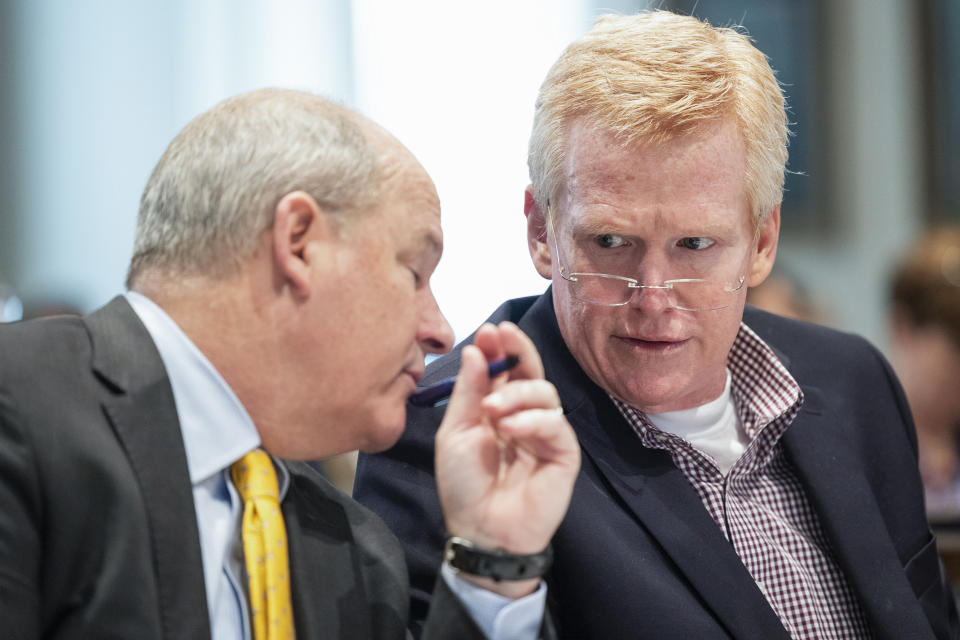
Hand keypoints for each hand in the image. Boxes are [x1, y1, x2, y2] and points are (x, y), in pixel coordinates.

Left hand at [435, 322, 579, 597]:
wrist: (481, 532)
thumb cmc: (464, 485)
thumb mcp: (456, 433)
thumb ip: (469, 392)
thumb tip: (476, 350)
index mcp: (497, 408)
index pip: (505, 370)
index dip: (500, 348)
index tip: (490, 330)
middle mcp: (524, 416)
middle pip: (532, 372)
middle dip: (518, 350)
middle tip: (503, 336)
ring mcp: (546, 433)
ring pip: (546, 393)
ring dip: (517, 393)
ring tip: (492, 411)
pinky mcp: (564, 453)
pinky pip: (556, 424)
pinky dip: (532, 421)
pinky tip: (510, 429)